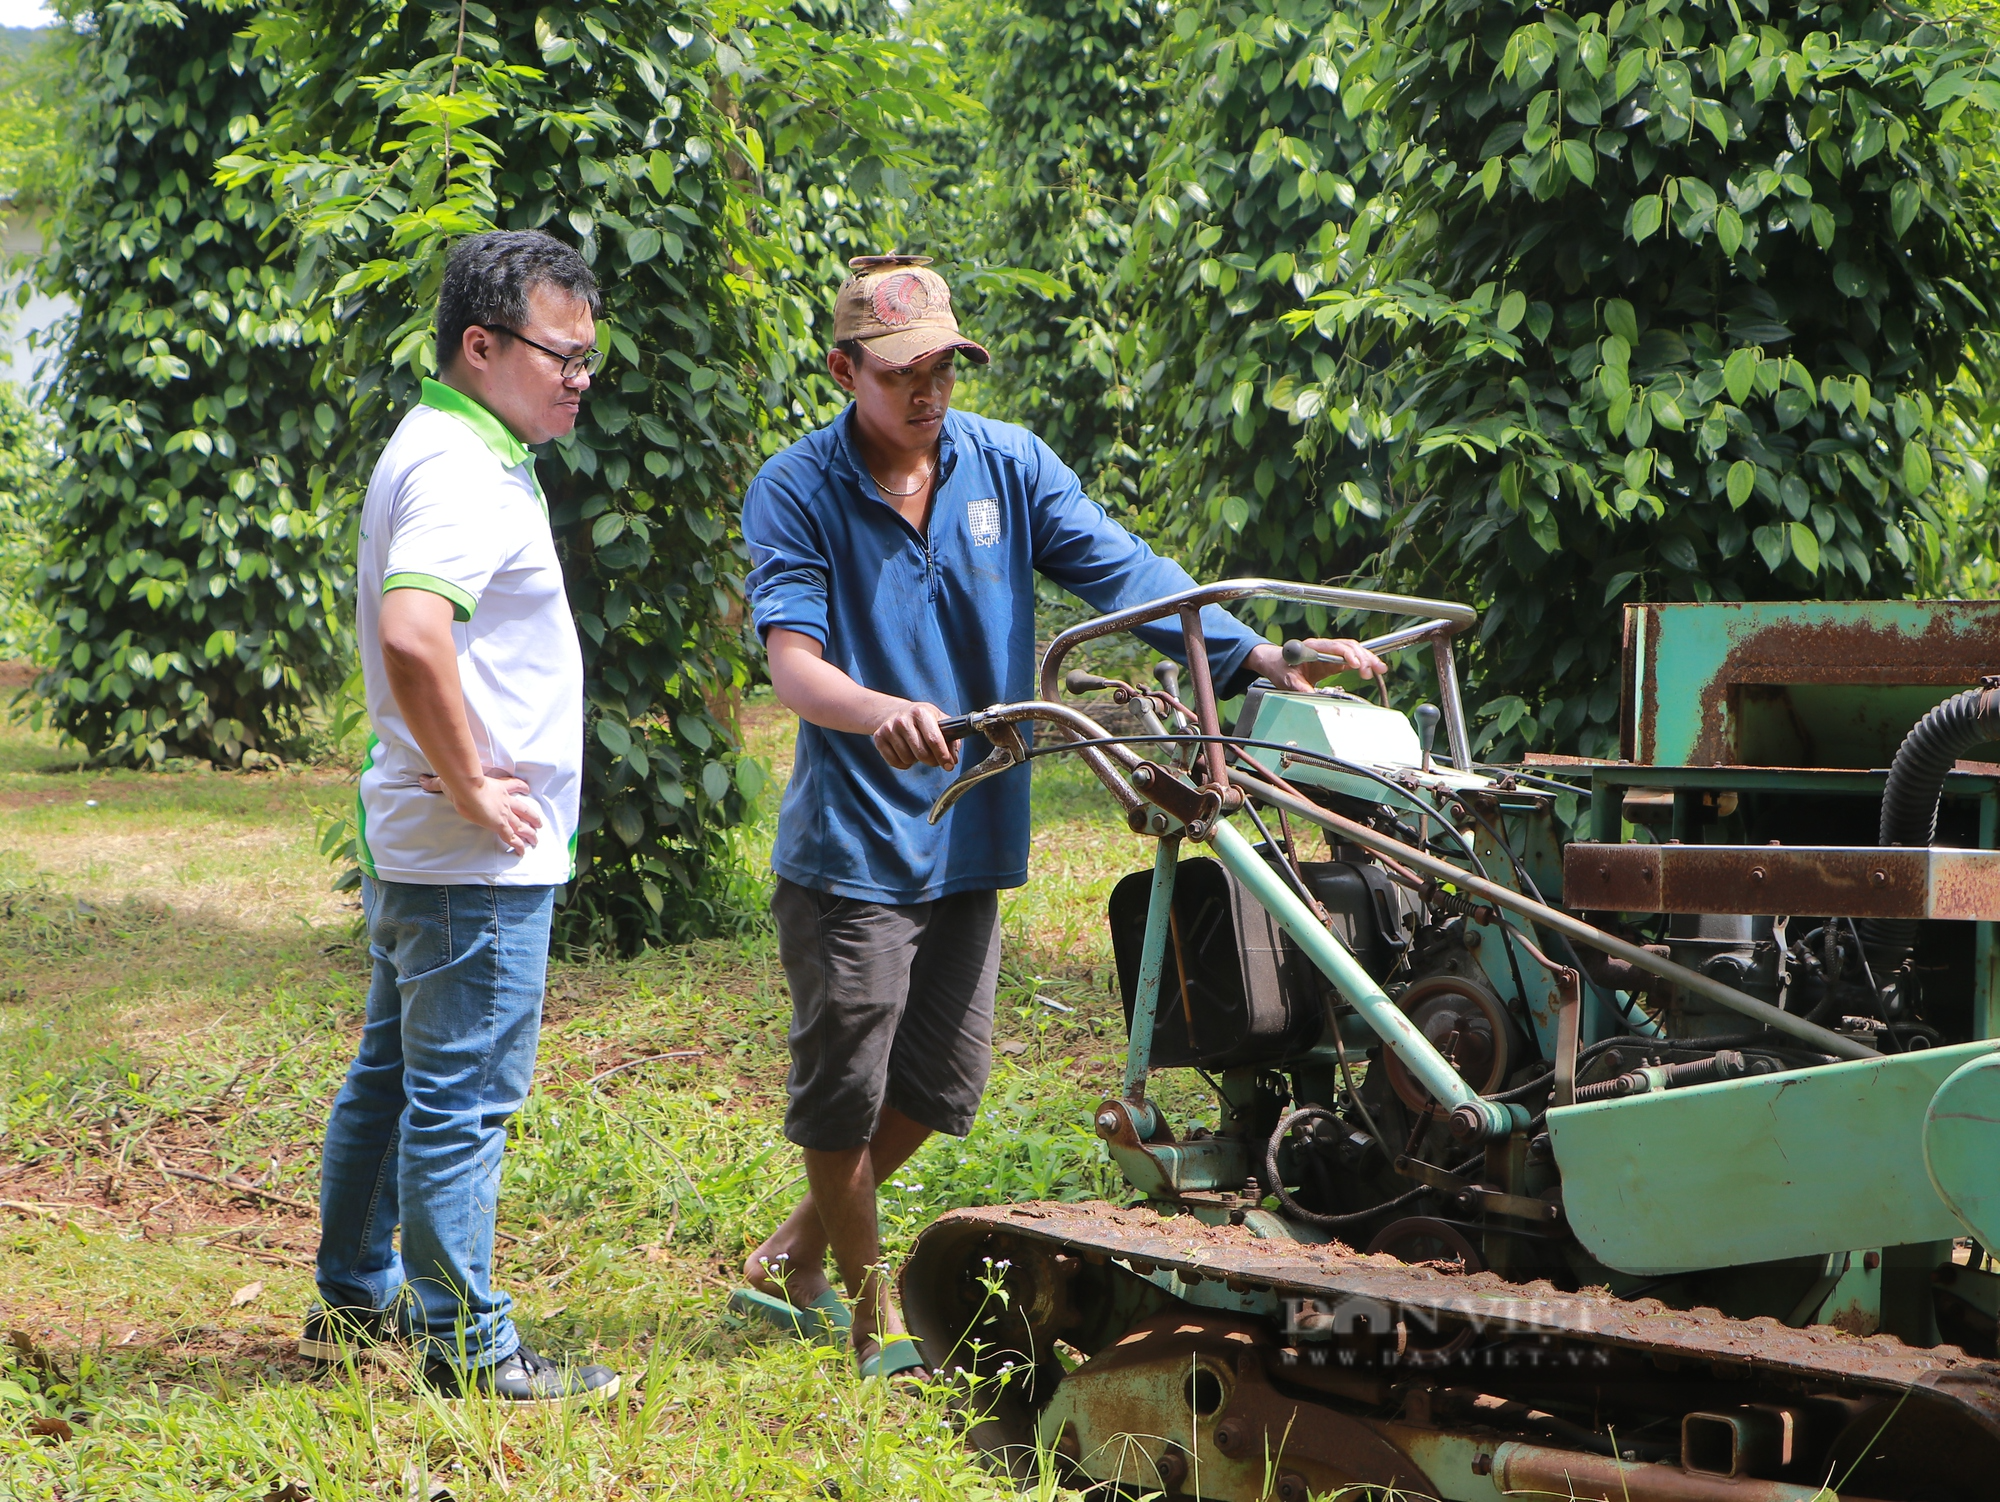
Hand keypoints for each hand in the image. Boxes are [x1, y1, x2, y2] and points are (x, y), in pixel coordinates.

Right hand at [419, 768, 542, 854]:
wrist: (467, 788)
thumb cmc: (461, 782)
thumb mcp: (449, 780)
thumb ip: (436, 782)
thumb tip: (422, 781)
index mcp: (497, 787)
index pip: (514, 786)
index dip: (521, 788)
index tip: (527, 789)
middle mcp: (505, 801)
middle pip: (524, 809)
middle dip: (532, 816)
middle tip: (539, 823)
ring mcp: (504, 813)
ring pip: (523, 824)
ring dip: (531, 832)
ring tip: (537, 839)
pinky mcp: (501, 825)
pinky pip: (513, 838)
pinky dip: (520, 845)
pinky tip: (524, 851)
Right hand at [871, 700, 957, 770]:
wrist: (894, 712)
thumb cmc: (922, 719)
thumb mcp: (939, 721)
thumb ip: (951, 739)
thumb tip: (952, 760)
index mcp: (920, 712)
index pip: (934, 739)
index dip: (943, 755)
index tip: (949, 766)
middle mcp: (903, 719)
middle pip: (921, 753)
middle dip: (932, 761)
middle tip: (934, 759)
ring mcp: (889, 729)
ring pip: (908, 759)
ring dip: (915, 760)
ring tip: (916, 749)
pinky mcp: (879, 738)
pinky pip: (894, 762)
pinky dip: (903, 763)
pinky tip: (906, 752)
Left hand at [1248, 638, 1389, 693]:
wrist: (1274, 662)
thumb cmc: (1279, 668)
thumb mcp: (1287, 680)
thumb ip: (1300, 687)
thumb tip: (1315, 697)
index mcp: (1312, 647)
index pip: (1334, 647)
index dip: (1347, 654)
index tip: (1356, 664)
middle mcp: (1323, 646)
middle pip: (1348, 646)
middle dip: (1362, 657)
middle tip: (1371, 671)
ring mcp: (1329, 652)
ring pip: (1354, 650)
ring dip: (1367, 658)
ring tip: (1380, 669)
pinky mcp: (1333, 659)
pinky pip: (1352, 658)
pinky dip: (1364, 663)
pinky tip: (1375, 669)